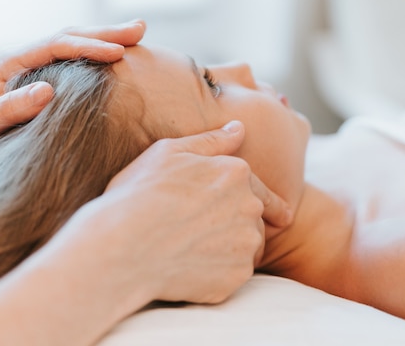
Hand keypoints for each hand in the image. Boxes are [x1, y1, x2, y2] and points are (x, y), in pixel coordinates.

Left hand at [0, 21, 145, 158]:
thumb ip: (7, 108)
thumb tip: (46, 91)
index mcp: (9, 63)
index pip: (53, 45)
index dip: (87, 47)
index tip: (117, 54)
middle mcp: (26, 59)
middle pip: (69, 36)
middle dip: (105, 33)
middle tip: (138, 30)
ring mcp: (41, 68)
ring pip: (77, 43)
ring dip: (108, 37)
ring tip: (138, 32)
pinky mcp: (53, 80)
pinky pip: (81, 62)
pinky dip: (103, 55)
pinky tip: (127, 53)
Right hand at [73, 121, 290, 304]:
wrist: (124, 244)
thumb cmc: (140, 193)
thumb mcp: (168, 152)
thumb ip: (210, 141)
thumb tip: (239, 128)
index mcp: (236, 173)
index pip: (262, 190)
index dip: (267, 203)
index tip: (280, 216)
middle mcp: (249, 206)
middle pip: (254, 219)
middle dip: (237, 225)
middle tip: (206, 233)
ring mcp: (245, 243)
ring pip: (248, 247)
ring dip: (233, 248)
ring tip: (197, 250)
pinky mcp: (236, 275)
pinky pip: (235, 273)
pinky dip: (220, 272)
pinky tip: (193, 268)